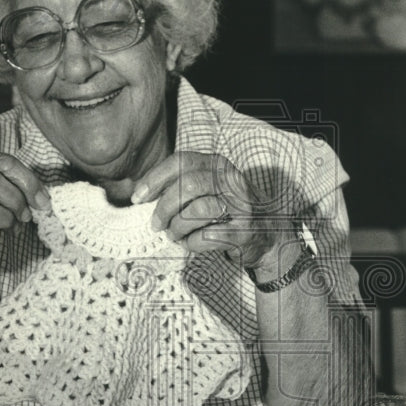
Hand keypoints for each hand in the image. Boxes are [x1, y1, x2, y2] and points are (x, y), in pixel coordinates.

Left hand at [130, 151, 275, 265]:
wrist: (268, 233)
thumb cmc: (227, 210)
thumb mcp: (209, 187)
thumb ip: (182, 184)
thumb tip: (141, 193)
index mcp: (218, 165)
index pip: (181, 161)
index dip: (155, 179)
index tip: (138, 198)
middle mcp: (231, 181)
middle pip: (188, 186)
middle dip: (164, 208)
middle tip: (156, 224)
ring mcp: (241, 206)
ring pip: (196, 212)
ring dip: (177, 227)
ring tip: (174, 234)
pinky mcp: (244, 231)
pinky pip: (207, 237)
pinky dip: (191, 243)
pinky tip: (190, 243)